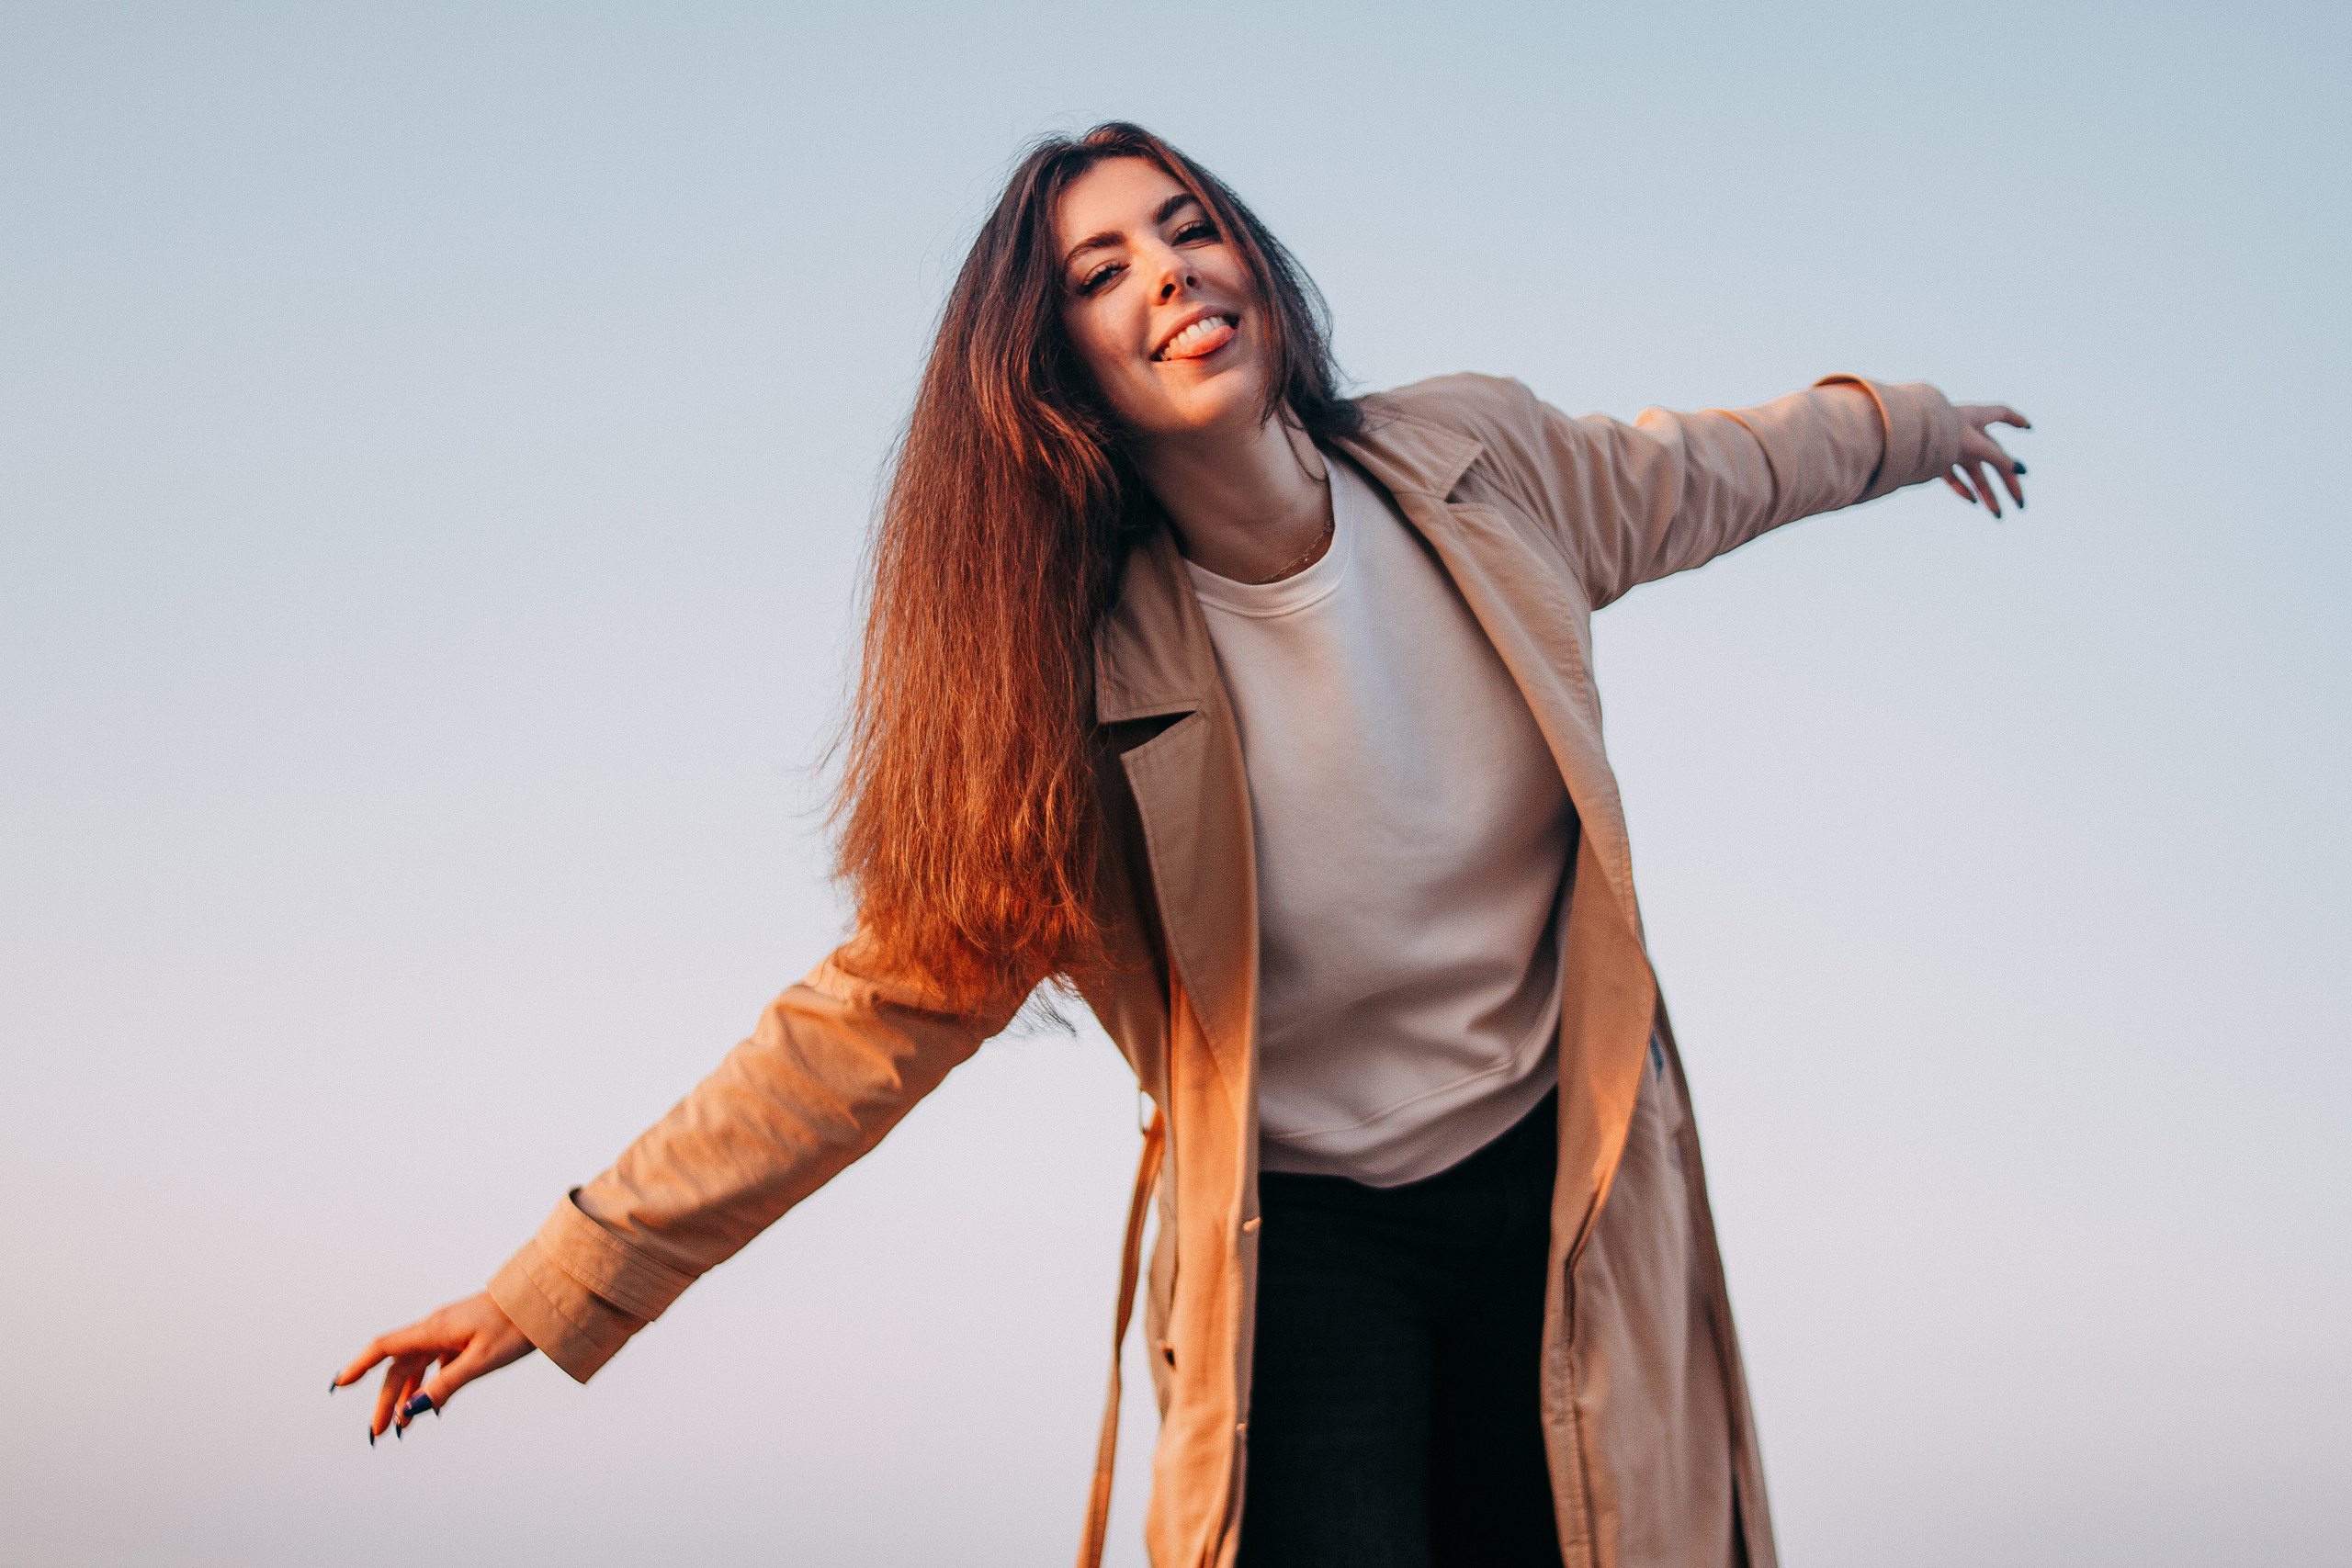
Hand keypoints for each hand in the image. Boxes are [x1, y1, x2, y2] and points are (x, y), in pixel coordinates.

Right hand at [333, 1291, 534, 1443]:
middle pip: (400, 1366)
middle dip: (386, 1400)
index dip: (359, 1365)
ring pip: (419, 1366)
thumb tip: (411, 1410)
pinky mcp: (465, 1336)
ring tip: (403, 1427)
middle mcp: (437, 1328)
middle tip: (379, 1433)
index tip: (339, 1384)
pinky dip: (430, 1384)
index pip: (385, 1347)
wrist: (543, 1300)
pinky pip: (438, 1363)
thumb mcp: (481, 1361)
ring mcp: (451, 1331)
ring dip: (407, 1395)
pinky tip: (431, 1405)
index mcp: (434, 1329)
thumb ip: (445, 1385)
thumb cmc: (515, 1326)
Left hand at [1944, 403, 2031, 517]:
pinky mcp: (1935, 462)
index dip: (2015, 419)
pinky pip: (1953, 477)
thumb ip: (1998, 457)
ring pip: (1976, 474)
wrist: (1904, 438)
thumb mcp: (1974, 446)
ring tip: (1998, 516)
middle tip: (2020, 504)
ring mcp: (1951, 449)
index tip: (2028, 427)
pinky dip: (1963, 489)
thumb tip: (2021, 470)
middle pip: (1995, 460)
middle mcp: (1966, 434)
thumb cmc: (1939, 435)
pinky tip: (1973, 502)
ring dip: (1988, 494)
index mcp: (1976, 420)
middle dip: (2009, 483)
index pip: (2001, 413)